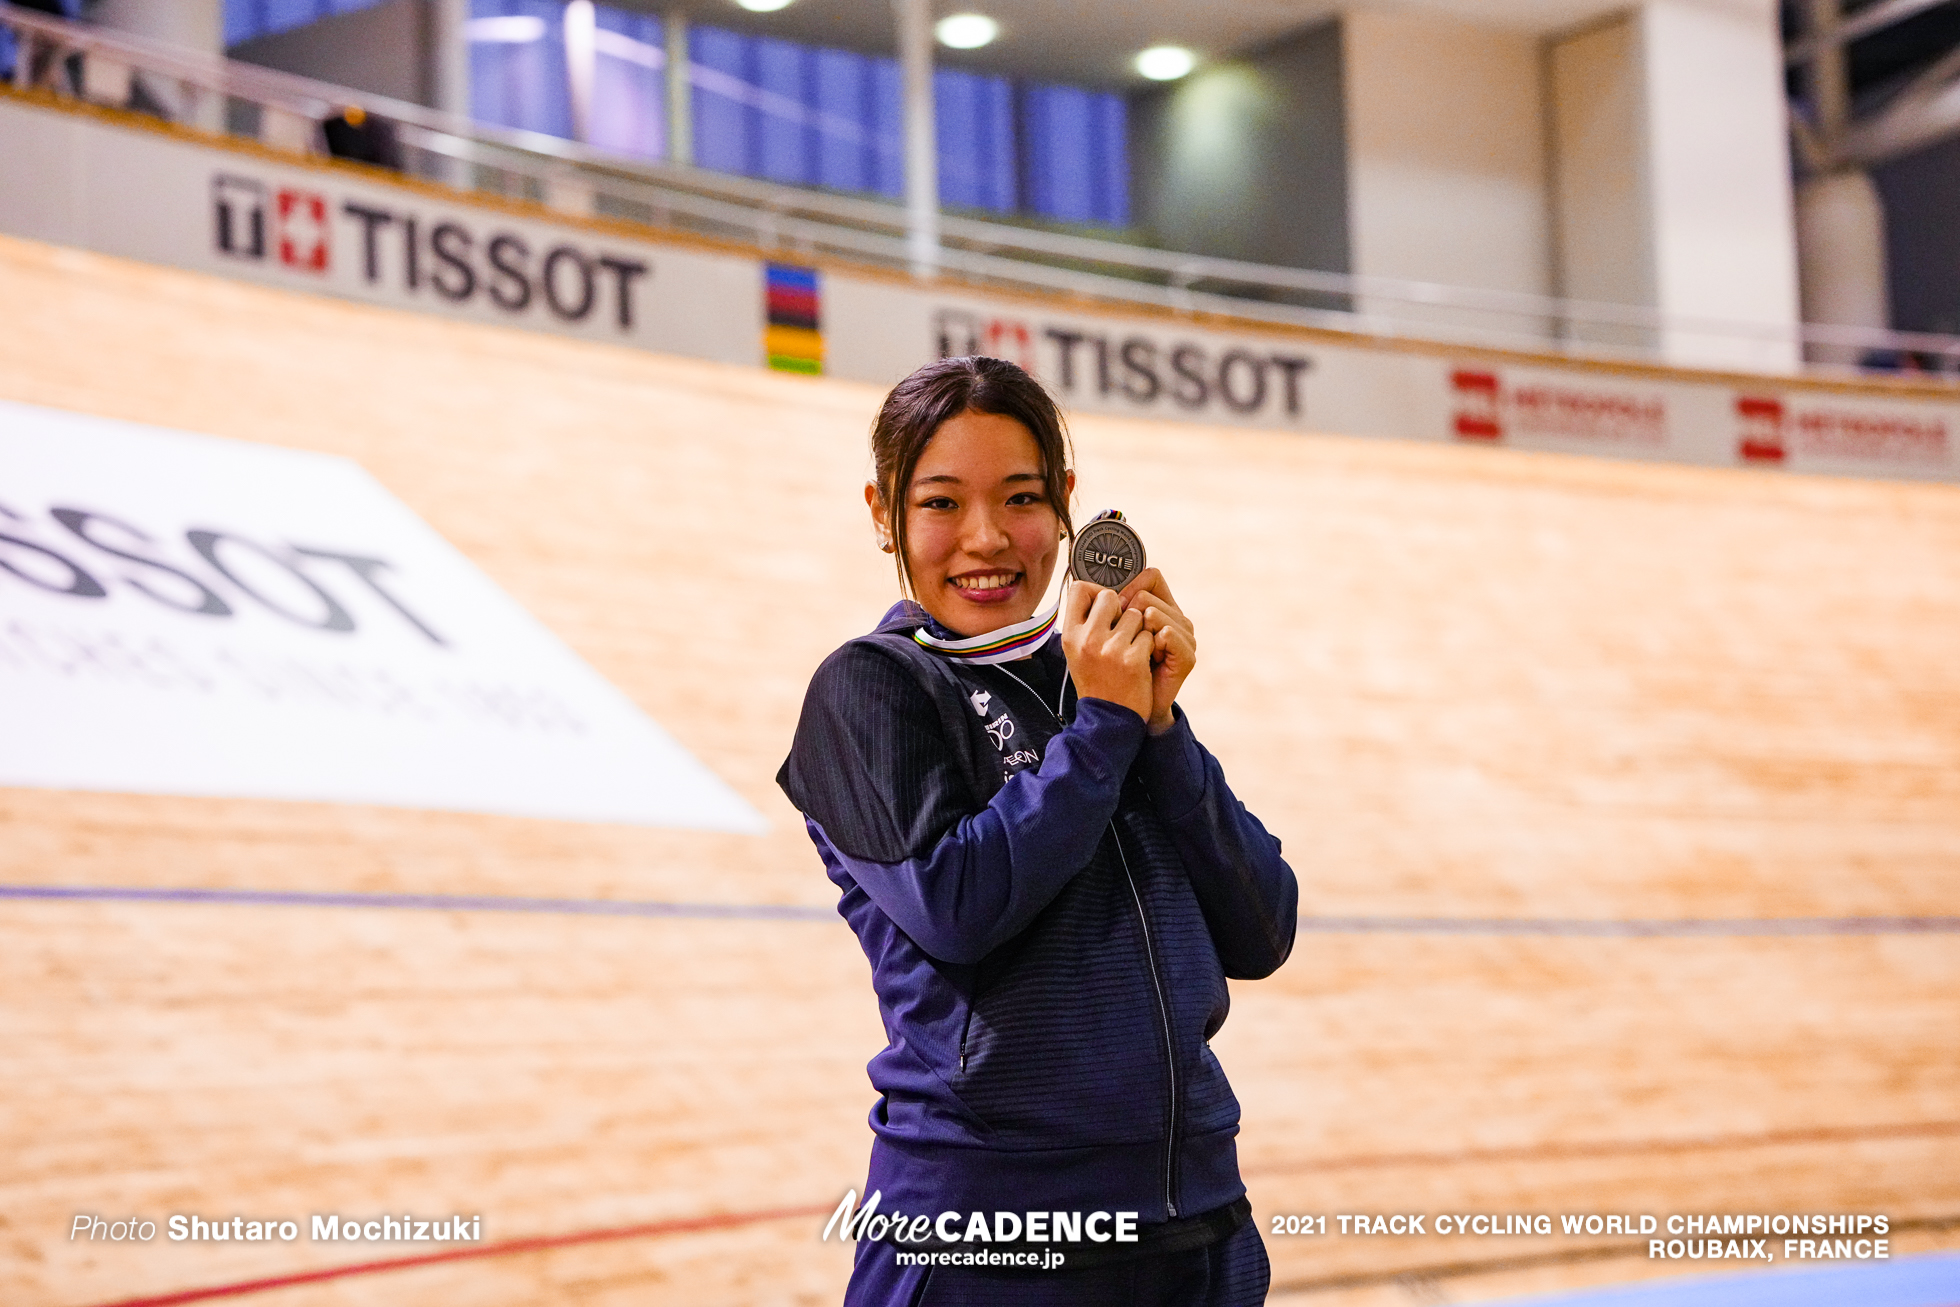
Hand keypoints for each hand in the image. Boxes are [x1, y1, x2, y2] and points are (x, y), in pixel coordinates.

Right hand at [1060, 579, 1152, 720]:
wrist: (1109, 719)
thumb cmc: (1096, 681)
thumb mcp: (1078, 652)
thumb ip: (1084, 623)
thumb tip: (1095, 590)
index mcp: (1070, 636)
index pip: (1079, 589)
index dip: (1095, 592)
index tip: (1104, 607)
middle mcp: (1087, 639)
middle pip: (1109, 596)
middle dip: (1121, 610)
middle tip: (1121, 630)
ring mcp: (1110, 649)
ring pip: (1135, 614)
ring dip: (1138, 629)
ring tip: (1131, 650)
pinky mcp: (1133, 660)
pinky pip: (1149, 635)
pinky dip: (1150, 646)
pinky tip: (1142, 662)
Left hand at [1117, 568, 1195, 733]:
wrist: (1129, 710)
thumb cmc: (1116, 671)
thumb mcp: (1107, 636)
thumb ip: (1107, 610)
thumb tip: (1090, 585)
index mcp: (1160, 608)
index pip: (1151, 576)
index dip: (1128, 588)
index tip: (1115, 609)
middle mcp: (1175, 618)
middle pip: (1145, 595)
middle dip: (1126, 615)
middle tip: (1120, 640)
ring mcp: (1184, 636)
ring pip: (1153, 613)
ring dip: (1136, 633)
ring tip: (1132, 653)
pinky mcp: (1187, 656)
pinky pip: (1165, 634)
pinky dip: (1150, 645)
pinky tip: (1145, 659)